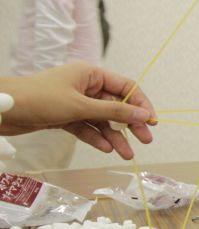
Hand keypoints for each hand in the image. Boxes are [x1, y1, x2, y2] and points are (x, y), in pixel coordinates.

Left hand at [0, 62, 156, 158]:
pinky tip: (105, 149)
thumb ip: (114, 111)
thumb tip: (144, 115)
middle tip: (145, 140)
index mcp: (91, 74)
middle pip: (116, 105)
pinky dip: (96, 138)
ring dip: (115, 136)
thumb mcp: (81, 105)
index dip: (141, 104)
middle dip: (130, 124)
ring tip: (126, 153)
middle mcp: (85, 87)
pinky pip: (87, 128)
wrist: (3, 110)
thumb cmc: (40, 99)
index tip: (152, 121)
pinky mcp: (64, 117)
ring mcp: (75, 103)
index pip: (126, 87)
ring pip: (102, 120)